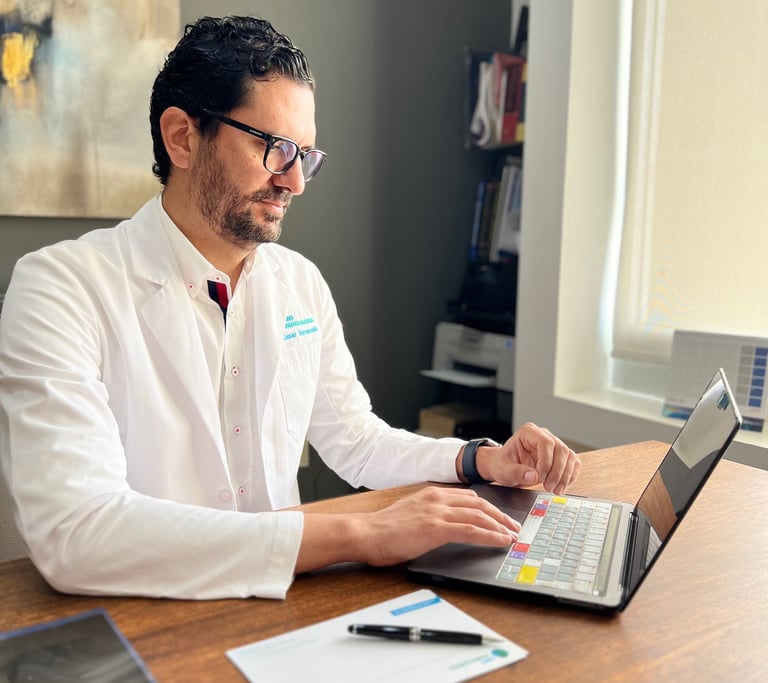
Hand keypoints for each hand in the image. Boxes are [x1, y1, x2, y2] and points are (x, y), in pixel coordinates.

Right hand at [358, 486, 519, 565]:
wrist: (365, 533)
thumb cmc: (383, 529)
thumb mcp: (410, 513)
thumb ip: (428, 513)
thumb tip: (444, 524)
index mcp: (431, 493)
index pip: (468, 497)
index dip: (488, 507)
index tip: (499, 516)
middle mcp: (437, 498)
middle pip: (478, 504)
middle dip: (499, 515)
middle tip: (513, 526)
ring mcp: (437, 512)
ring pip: (479, 515)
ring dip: (500, 526)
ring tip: (512, 535)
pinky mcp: (436, 528)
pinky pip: (471, 530)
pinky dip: (490, 535)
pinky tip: (501, 540)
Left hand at [476, 422, 580, 494]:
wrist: (505, 468)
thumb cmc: (503, 464)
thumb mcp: (503, 470)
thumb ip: (516, 472)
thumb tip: (533, 476)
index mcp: (528, 432)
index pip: (545, 442)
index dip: (546, 461)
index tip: (540, 477)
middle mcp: (543, 435)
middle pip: (561, 450)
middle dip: (557, 471)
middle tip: (548, 487)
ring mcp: (554, 445)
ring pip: (569, 457)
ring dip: (565, 476)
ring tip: (555, 490)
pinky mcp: (560, 456)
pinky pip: (573, 463)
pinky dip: (570, 476)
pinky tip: (561, 486)